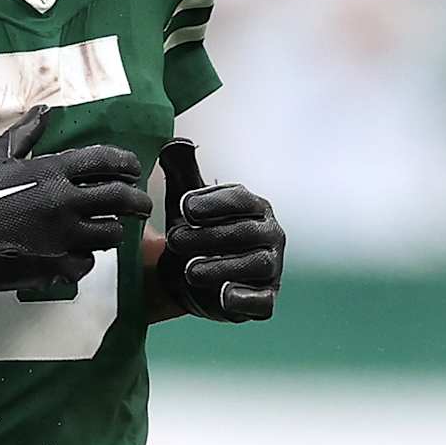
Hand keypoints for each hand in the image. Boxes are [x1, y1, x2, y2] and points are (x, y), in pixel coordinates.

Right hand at [0, 108, 151, 294]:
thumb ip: (26, 134)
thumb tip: (45, 110)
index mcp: (51, 171)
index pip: (105, 161)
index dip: (127, 163)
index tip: (134, 168)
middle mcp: (63, 202)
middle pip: (119, 200)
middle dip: (137, 201)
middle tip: (141, 205)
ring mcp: (61, 237)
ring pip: (109, 235)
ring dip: (111, 230)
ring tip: (108, 229)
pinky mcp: (54, 267)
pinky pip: (86, 264)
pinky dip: (85, 259)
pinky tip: (77, 255)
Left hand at [155, 141, 284, 322]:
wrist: (189, 278)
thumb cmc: (194, 233)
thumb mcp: (184, 202)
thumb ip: (181, 171)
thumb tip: (175, 143)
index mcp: (254, 207)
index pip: (240, 200)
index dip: (213, 202)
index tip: (183, 207)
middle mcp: (270, 234)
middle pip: (245, 232)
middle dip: (208, 236)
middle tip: (174, 240)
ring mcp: (271, 269)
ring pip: (255, 265)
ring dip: (220, 267)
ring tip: (188, 270)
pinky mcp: (264, 300)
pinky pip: (263, 301)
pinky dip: (245, 299)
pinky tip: (223, 297)